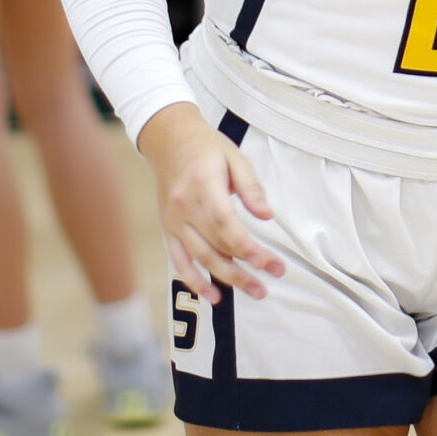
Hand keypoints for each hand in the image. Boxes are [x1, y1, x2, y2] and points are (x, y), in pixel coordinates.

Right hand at [137, 102, 286, 304]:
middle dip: (244, 267)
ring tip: (253, 290)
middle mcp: (183, 206)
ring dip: (225, 279)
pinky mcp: (168, 229)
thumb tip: (267, 215)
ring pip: (199, 257)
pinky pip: (179, 260)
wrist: (168, 140)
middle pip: (215, 245)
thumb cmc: (206, 147)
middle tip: (268, 282)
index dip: (244, 246)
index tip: (266, 261)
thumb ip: (251, 187)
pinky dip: (194, 280)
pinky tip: (213, 296)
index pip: (224, 223)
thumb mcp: (235, 157)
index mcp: (202, 185)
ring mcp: (173, 220)